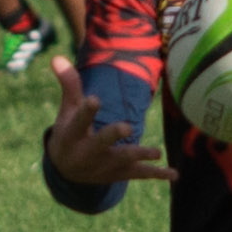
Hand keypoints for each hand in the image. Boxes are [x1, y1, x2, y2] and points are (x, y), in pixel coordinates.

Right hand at [43, 68, 167, 186]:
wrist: (66, 171)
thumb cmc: (69, 132)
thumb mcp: (67, 110)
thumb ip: (69, 84)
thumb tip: (57, 57)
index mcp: (72, 134)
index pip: (79, 121)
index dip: (87, 110)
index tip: (94, 99)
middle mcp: (88, 152)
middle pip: (101, 143)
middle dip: (113, 135)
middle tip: (127, 127)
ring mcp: (105, 165)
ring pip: (123, 159)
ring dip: (140, 155)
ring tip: (157, 152)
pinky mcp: (119, 173)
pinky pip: (139, 174)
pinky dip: (157, 174)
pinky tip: (174, 175)